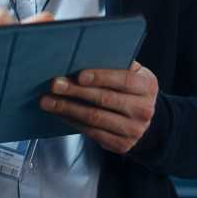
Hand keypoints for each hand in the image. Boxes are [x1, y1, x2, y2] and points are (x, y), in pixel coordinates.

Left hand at [40, 61, 158, 153]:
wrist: (143, 118)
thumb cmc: (131, 88)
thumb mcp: (132, 72)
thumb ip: (116, 63)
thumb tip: (84, 53)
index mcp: (148, 86)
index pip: (124, 80)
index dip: (101, 77)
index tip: (79, 75)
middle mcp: (144, 109)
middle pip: (105, 100)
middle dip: (76, 92)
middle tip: (55, 85)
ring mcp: (134, 130)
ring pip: (95, 118)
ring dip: (68, 109)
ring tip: (48, 101)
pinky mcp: (121, 145)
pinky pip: (92, 132)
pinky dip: (72, 121)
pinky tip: (59, 113)